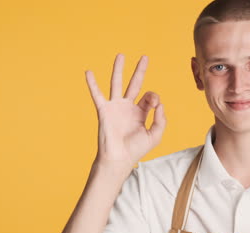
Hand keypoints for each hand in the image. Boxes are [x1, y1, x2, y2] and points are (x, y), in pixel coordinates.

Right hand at [85, 53, 165, 169]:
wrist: (119, 159)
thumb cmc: (136, 149)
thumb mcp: (155, 135)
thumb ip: (161, 119)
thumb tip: (159, 103)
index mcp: (141, 112)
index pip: (150, 97)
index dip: (154, 98)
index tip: (154, 106)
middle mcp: (128, 107)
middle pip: (135, 84)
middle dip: (140, 70)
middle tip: (145, 57)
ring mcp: (116, 107)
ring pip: (118, 83)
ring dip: (119, 69)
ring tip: (121, 55)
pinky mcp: (105, 110)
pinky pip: (97, 94)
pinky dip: (92, 84)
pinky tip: (88, 72)